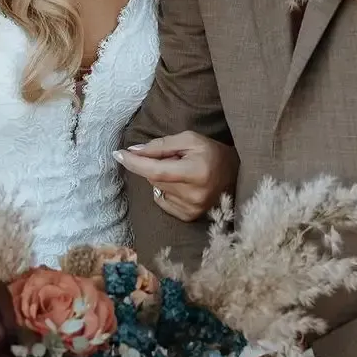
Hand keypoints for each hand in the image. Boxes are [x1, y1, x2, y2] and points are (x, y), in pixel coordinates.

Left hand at [114, 132, 238, 221]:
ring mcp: (192, 209)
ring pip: (157, 189)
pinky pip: (162, 201)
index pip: (156, 170)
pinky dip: (166, 191)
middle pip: (154, 179)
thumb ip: (161, 145)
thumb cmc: (213, 153)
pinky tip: (183, 186)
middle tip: (173, 158)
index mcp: (196, 172)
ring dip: (162, 178)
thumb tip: (134, 151)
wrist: (238, 175)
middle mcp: (194, 195)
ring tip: (183, 172)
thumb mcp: (190, 140)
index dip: (135, 163)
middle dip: (154, 165)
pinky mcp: (189, 217)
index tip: (118, 154)